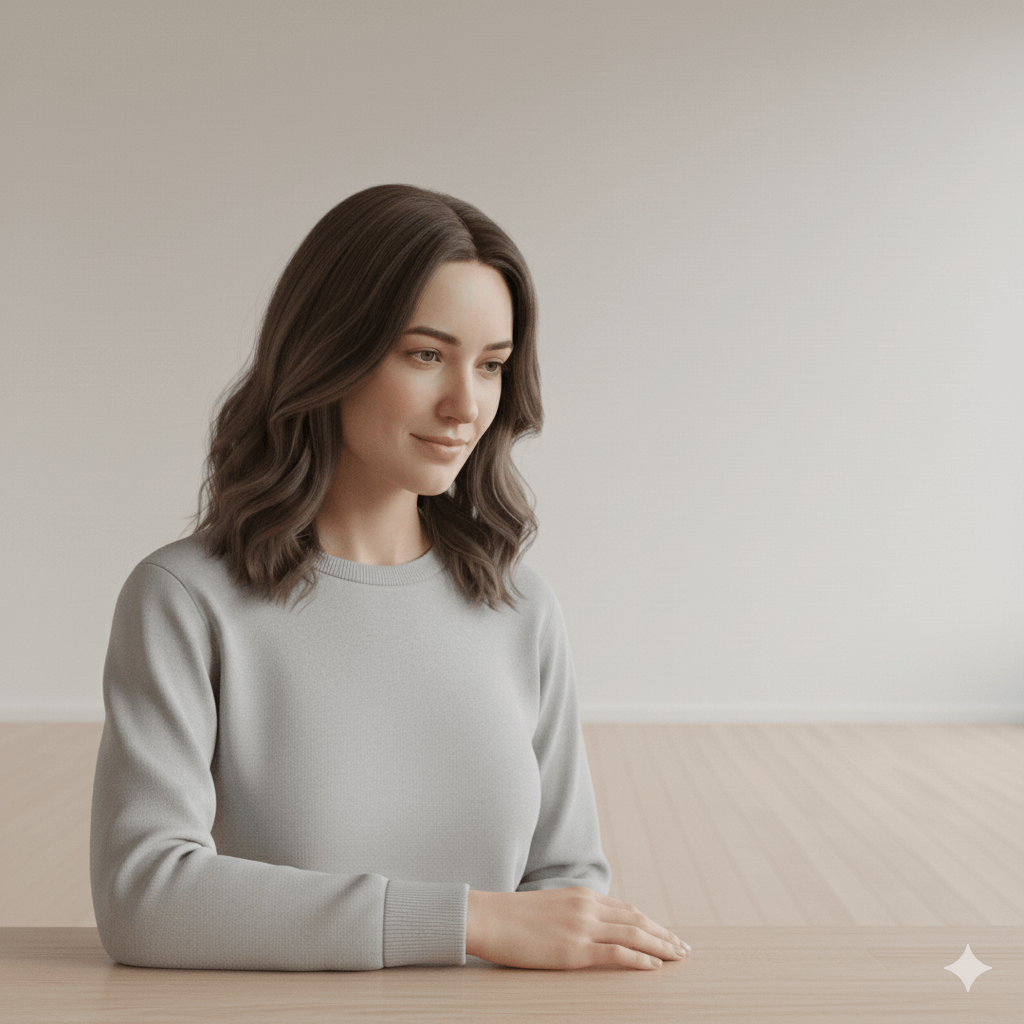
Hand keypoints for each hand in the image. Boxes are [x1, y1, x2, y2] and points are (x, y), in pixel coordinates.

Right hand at [466, 886, 689, 970]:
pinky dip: (639, 959)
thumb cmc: (511, 917)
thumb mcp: (549, 907)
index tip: (667, 934)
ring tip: (678, 956)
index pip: (626, 909)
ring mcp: (582, 927)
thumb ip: (572, 914)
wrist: (488, 917)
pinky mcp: (574, 949)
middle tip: (684, 947)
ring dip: (660, 946)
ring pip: (633, 935)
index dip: (650, 922)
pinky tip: (654, 966)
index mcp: (582, 896)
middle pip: (637, 920)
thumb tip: (588, 929)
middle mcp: (587, 907)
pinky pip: (615, 954)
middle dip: (663, 934)